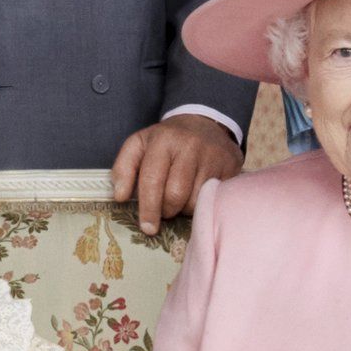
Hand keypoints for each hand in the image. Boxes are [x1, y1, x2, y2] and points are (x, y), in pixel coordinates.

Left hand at [112, 114, 240, 233]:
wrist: (205, 122)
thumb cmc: (167, 140)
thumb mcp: (139, 144)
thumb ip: (123, 168)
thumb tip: (120, 196)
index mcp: (164, 139)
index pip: (152, 179)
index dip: (148, 208)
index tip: (146, 227)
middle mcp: (190, 146)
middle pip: (176, 195)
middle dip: (166, 210)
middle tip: (164, 209)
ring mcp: (213, 156)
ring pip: (195, 201)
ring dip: (184, 209)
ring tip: (180, 198)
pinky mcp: (230, 166)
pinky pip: (213, 199)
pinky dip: (201, 204)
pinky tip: (196, 195)